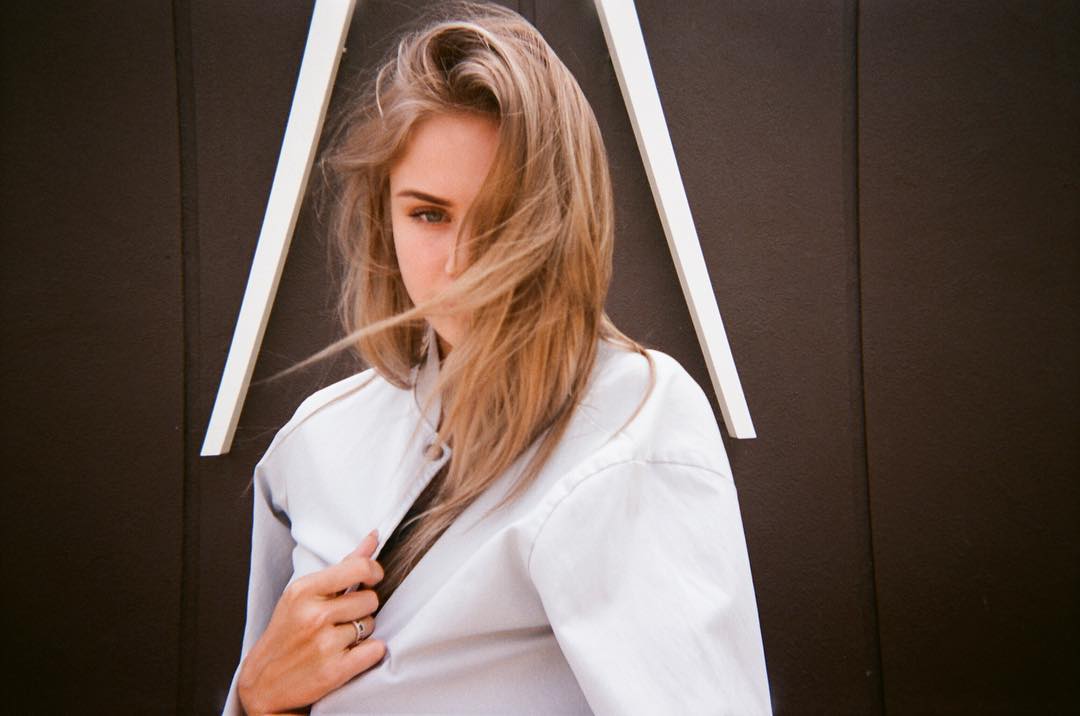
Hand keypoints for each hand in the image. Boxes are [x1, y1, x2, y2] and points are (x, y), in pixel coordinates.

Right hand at [237, 530, 386, 715]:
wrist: (262, 682)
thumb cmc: (287, 632)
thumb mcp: (305, 593)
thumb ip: (344, 565)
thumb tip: (373, 537)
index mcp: (304, 590)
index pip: (359, 567)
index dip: (374, 571)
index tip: (372, 578)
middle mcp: (314, 615)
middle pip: (370, 599)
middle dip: (363, 607)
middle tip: (343, 617)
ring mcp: (324, 644)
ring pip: (372, 625)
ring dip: (363, 631)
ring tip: (339, 637)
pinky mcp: (334, 670)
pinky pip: (375, 650)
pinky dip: (369, 652)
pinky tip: (350, 654)